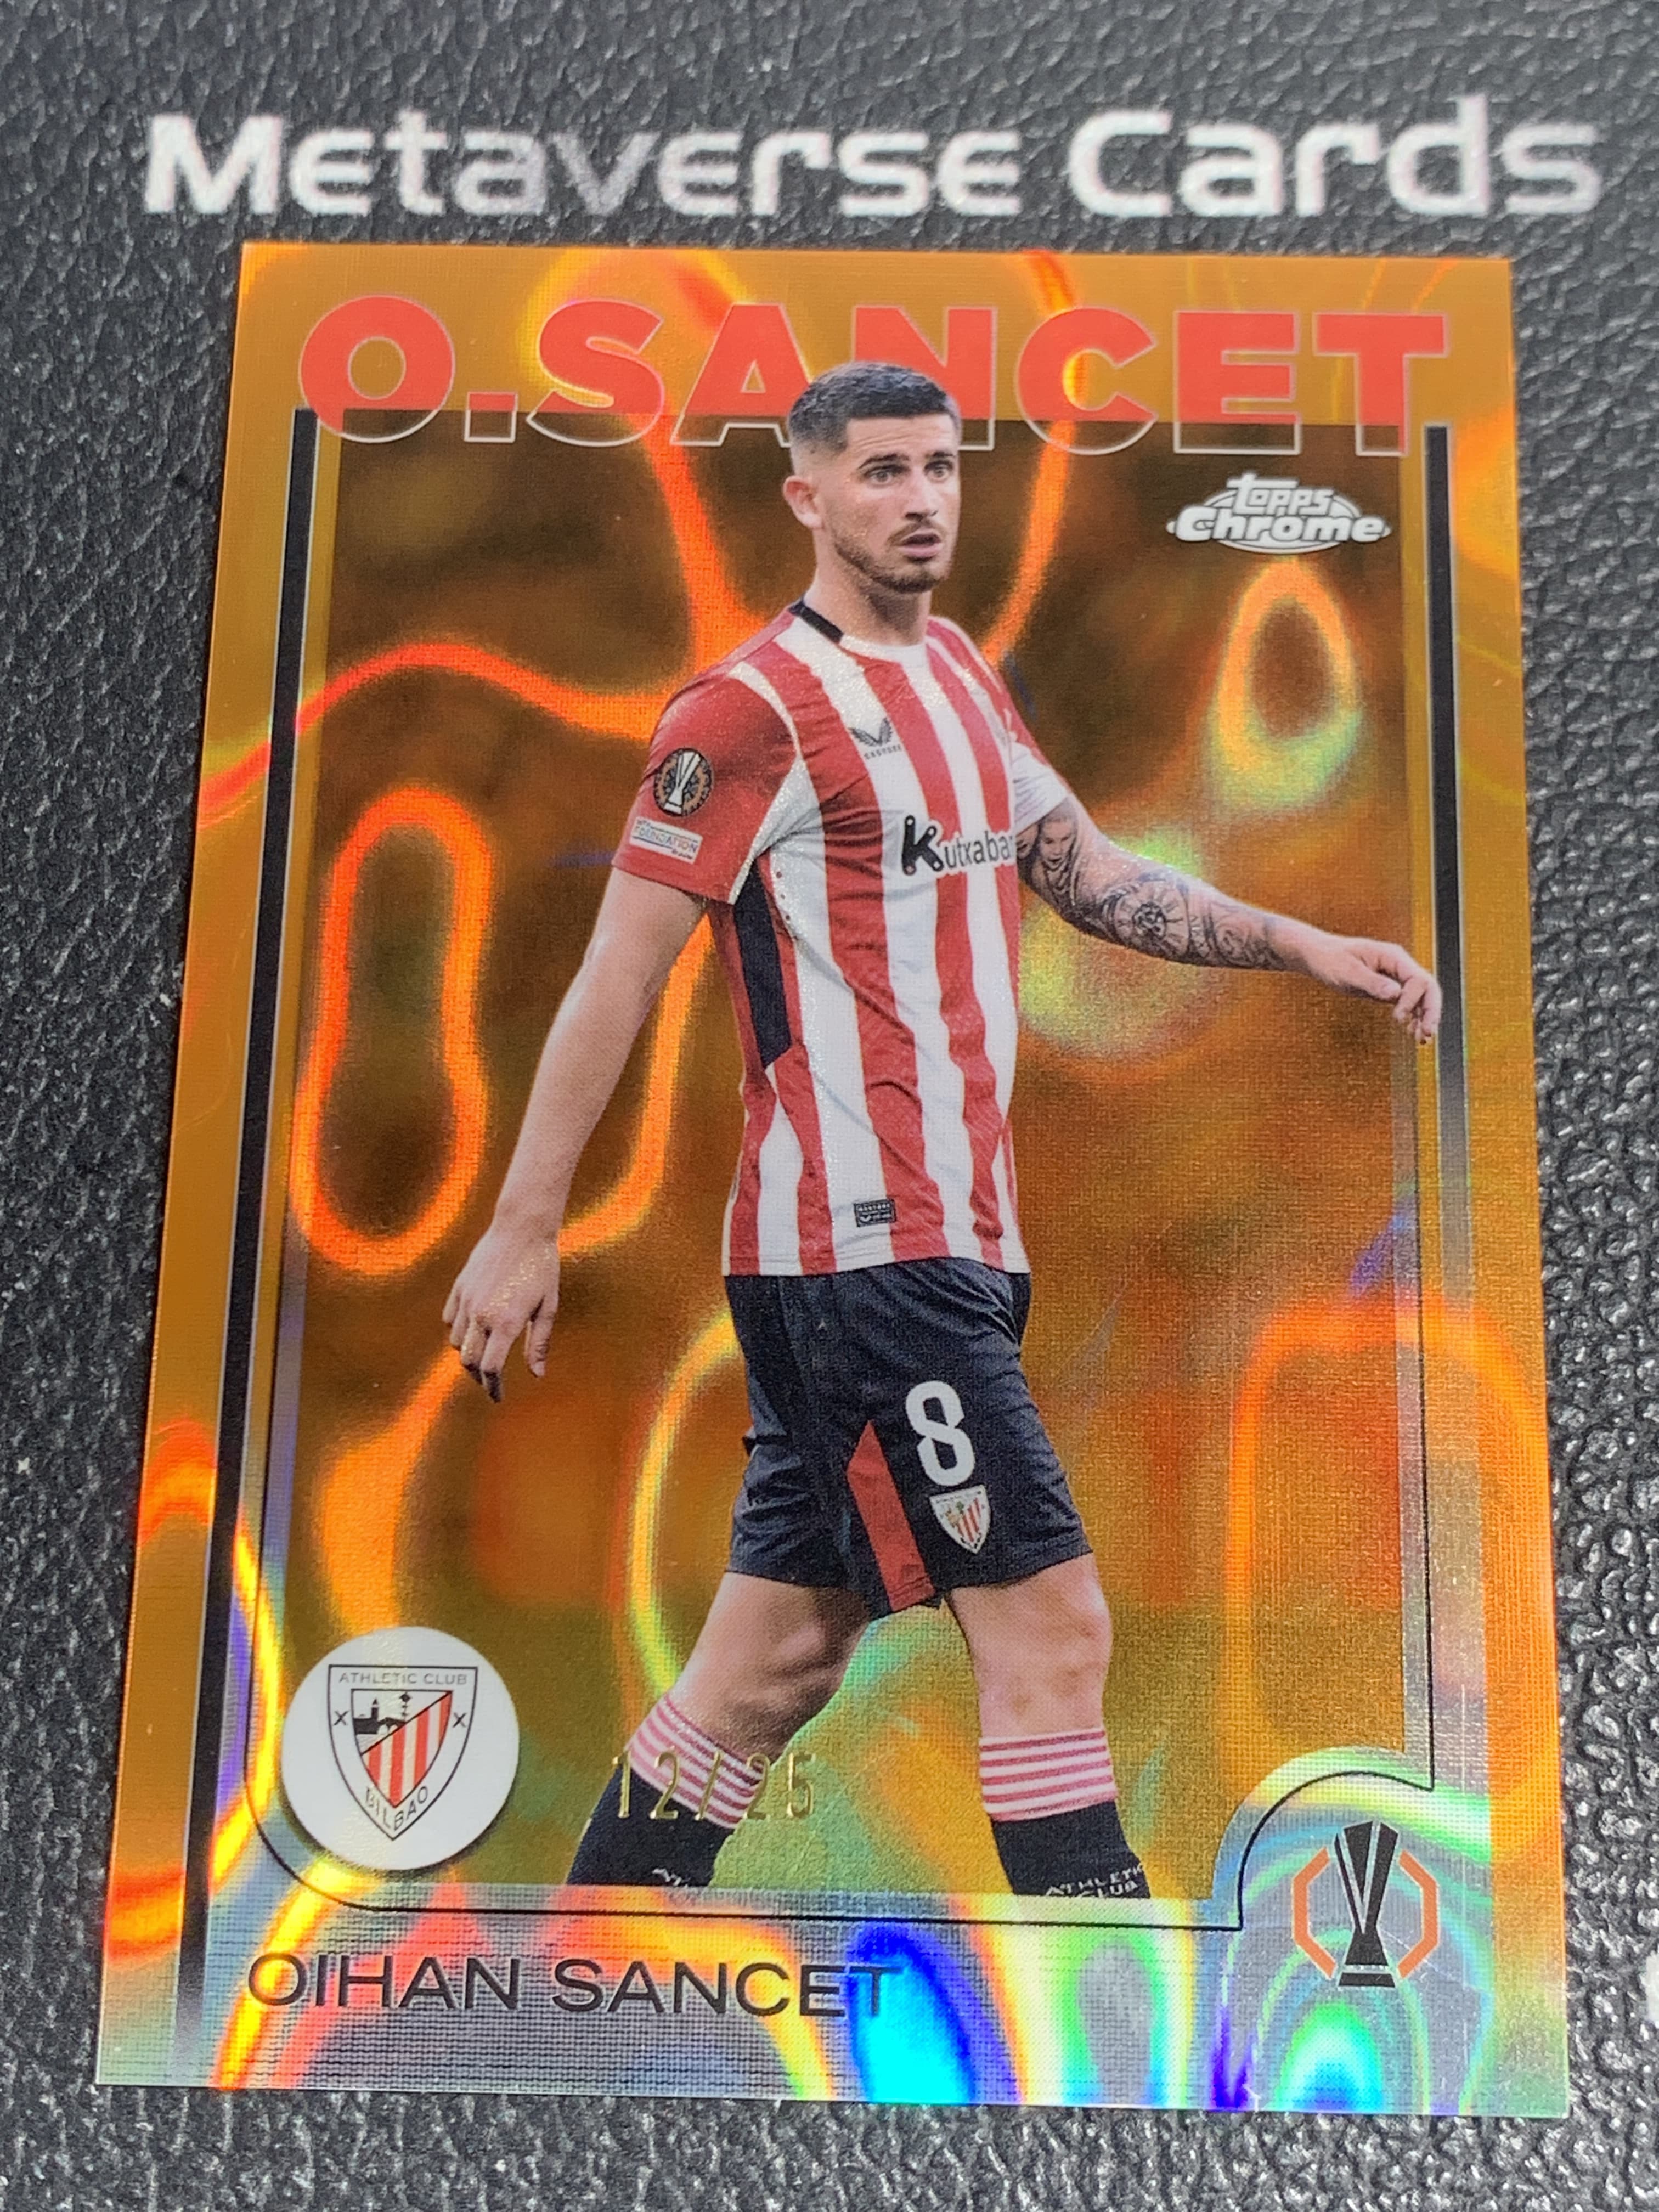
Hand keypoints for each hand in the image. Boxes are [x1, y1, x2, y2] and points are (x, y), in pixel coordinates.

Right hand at [442, 1216, 561, 1399]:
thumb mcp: (548, 1307)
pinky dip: (458, 1332)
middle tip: (491, 1382)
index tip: (498, 1396)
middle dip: (479, 1378)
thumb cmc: (542, 1267)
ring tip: (484, 1356)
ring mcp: (466, 1300)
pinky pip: (449, 1320)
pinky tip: (472, 1331)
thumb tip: (537, 1375)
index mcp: (506, 1322)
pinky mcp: (459, 1287)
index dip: (493, 1387)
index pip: (491, 1368)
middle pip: (469, 1361)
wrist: (522, 1228)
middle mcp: (481, 1314)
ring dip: (468, 1355)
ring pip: (457, 1342)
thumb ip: (539, 1343)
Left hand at [1294, 929, 1442, 1044]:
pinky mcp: (1388, 988)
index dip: (1412, 1001)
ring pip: (1421, 997)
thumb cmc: (1330, 959)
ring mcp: (1395, 977)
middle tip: (1427, 1034)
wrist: (1318, 955)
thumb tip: (1396, 994)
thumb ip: (1372, 983)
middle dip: (1430, 1011)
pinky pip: (1408, 1002)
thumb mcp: (1348, 972)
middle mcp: (1399, 966)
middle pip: (1427, 988)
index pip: (1418, 980)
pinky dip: (1413, 1017)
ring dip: (1424, 1017)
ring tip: (1422, 1040)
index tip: (1397, 1018)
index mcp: (1393, 956)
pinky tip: (1412, 1032)